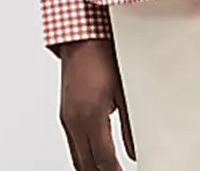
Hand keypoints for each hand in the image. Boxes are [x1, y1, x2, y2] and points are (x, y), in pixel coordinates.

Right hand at [58, 38, 135, 169]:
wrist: (82, 40)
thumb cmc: (102, 57)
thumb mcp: (123, 91)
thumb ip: (130, 124)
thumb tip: (135, 149)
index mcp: (91, 116)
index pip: (103, 159)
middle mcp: (75, 121)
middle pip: (86, 164)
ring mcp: (67, 118)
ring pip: (76, 158)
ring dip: (90, 168)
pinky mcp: (64, 114)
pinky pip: (72, 144)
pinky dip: (82, 156)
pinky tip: (92, 157)